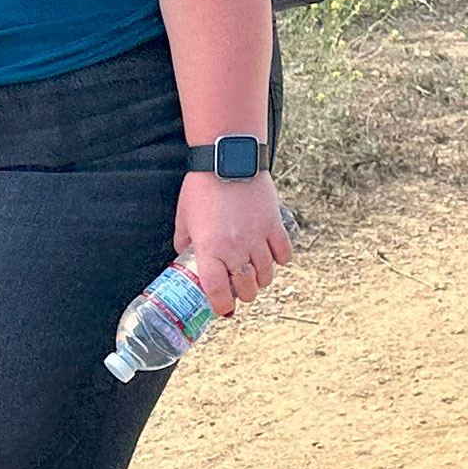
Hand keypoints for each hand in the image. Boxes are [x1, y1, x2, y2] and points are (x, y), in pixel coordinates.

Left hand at [174, 172, 296, 317]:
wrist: (228, 160)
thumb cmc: (201, 187)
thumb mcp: (184, 218)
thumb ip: (184, 242)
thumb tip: (184, 257)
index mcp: (209, 249)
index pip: (217, 292)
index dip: (220, 306)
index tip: (221, 308)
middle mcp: (235, 249)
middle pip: (246, 288)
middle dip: (243, 295)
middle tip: (240, 291)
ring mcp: (257, 238)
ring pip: (267, 275)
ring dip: (261, 280)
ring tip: (256, 276)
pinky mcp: (274, 225)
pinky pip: (284, 254)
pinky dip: (280, 260)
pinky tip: (273, 258)